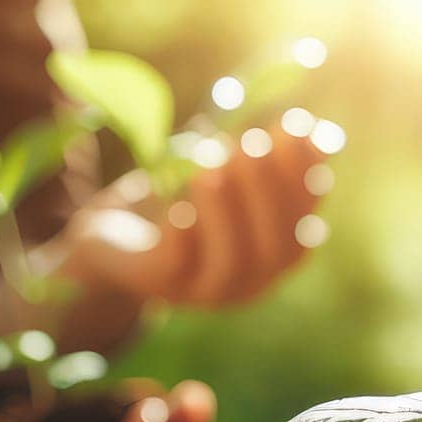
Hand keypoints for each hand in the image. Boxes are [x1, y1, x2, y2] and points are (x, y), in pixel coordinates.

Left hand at [50, 127, 325, 308]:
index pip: (300, 233)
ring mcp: (202, 290)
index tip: (298, 133)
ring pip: (229, 261)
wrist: (111, 245)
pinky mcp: (158, 282)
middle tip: (251, 144)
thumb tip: (310, 131)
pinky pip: (176, 263)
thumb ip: (260, 161)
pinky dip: (182, 230)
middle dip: (266, 194)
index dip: (304, 186)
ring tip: (212, 164)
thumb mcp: (221, 179)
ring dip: (225, 210)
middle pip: (271, 250)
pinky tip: (178, 201)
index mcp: (267, 264)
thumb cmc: (177, 206)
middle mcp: (245, 284)